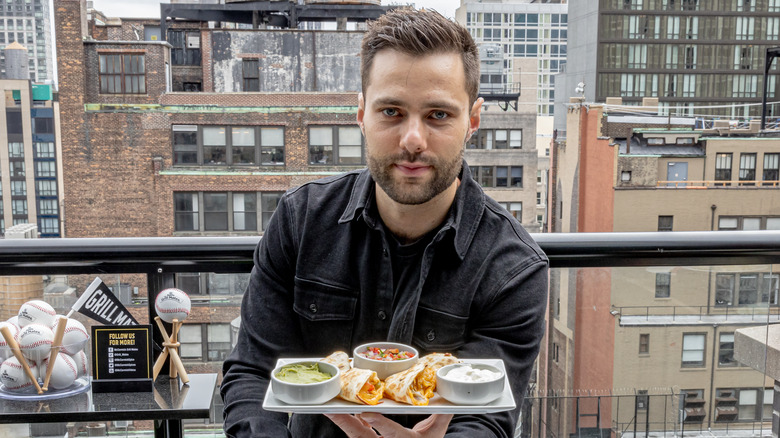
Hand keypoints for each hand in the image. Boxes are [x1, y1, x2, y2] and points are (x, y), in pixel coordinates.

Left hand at [325, 412, 452, 436]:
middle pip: (363, 437)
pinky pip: (356, 432)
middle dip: (346, 423)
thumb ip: (442, 414)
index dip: (379, 423)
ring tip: (329, 408)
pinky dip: (347, 421)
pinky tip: (339, 411)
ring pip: (355, 435)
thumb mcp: (436, 433)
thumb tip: (451, 394)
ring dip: (342, 421)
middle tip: (332, 410)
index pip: (393, 433)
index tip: (367, 413)